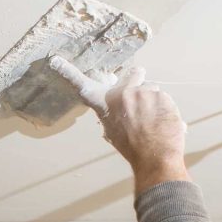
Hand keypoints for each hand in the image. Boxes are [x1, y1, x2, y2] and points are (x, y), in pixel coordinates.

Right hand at [49, 56, 189, 187]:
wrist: (154, 159)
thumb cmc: (133, 149)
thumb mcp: (113, 131)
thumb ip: (115, 113)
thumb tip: (120, 110)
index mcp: (106, 103)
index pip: (82, 85)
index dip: (67, 72)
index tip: (54, 61)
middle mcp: (123, 93)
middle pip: (135, 73)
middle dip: (140, 80)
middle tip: (143, 100)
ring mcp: (144, 92)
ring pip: (154, 89)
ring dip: (155, 101)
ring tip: (155, 123)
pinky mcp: (162, 96)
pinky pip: (166, 99)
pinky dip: (167, 110)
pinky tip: (164, 125)